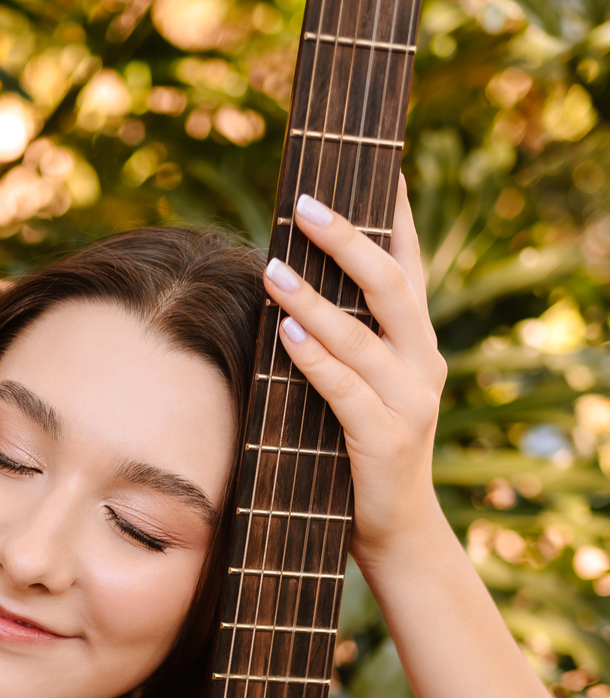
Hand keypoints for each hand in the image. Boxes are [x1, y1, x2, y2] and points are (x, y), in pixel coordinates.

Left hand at [261, 177, 447, 566]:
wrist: (393, 534)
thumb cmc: (356, 458)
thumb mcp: (353, 393)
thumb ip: (337, 348)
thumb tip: (282, 286)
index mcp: (417, 345)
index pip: (409, 265)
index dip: (396, 214)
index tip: (380, 163)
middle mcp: (423, 364)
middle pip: (390, 285)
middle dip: (347, 240)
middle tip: (305, 202)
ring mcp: (410, 402)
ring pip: (363, 335)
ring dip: (314, 299)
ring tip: (274, 266)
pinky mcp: (387, 439)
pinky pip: (346, 390)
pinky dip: (315, 359)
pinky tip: (286, 333)